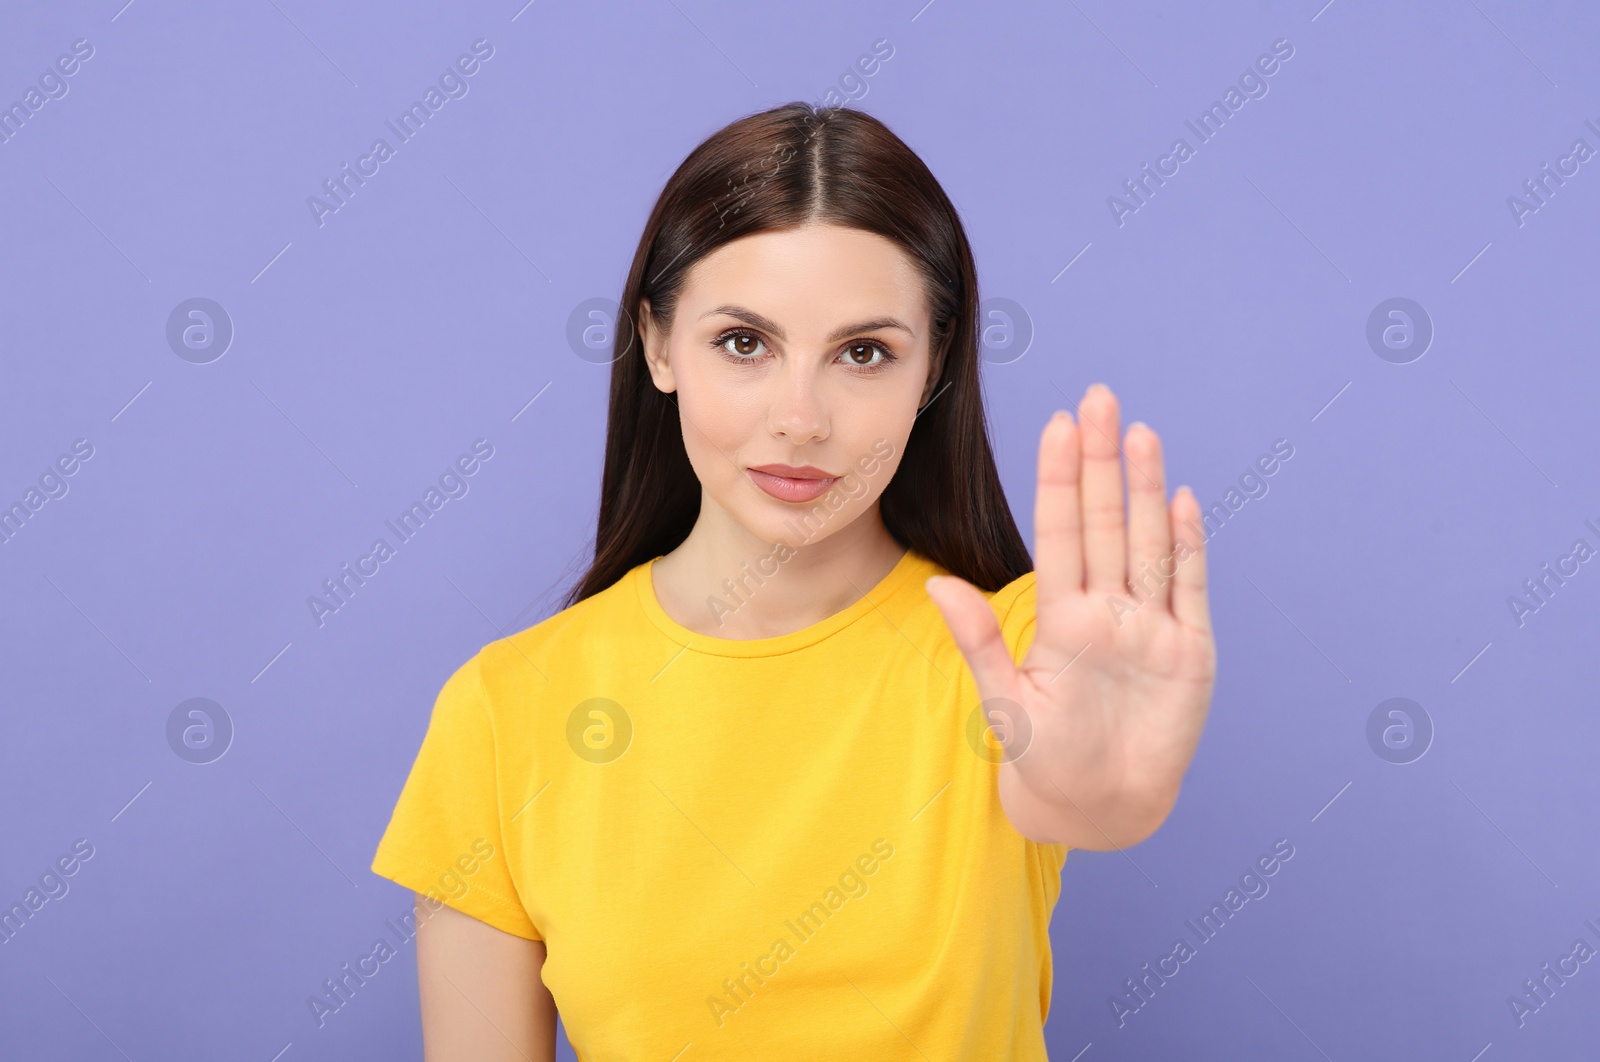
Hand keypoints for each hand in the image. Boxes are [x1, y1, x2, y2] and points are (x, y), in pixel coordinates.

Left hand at [926, 383, 1216, 848]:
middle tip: (1098, 397)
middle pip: (1106, 522)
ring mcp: (1151, 628)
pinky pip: (1187, 590)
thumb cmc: (1048, 758)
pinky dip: (1187, 547)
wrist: (1100, 807)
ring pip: (1148, 544)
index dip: (1059, 478)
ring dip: (1146, 490)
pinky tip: (1182, 500)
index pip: (1060, 531)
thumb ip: (979, 643)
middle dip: (1101, 461)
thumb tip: (936, 584)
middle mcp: (1108, 610)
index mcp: (1061, 617)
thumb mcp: (1007, 702)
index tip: (1057, 423)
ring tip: (1140, 433)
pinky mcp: (1189, 654)